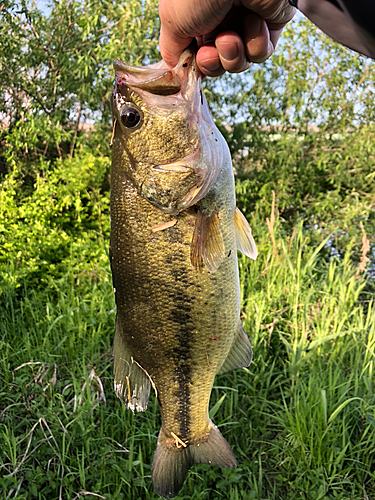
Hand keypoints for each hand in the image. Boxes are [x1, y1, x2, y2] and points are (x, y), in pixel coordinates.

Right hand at [159, 0, 294, 75]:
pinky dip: (255, 45)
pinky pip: (260, 53)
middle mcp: (219, 18)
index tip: (190, 69)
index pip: (195, 54)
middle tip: (210, 53)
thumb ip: (170, 49)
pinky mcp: (268, 25)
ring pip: (238, 62)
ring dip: (232, 57)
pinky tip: (253, 22)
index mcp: (194, 15)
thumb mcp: (172, 20)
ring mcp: (243, 22)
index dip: (194, 65)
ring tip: (231, 38)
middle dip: (212, 64)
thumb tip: (174, 70)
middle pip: (216, 63)